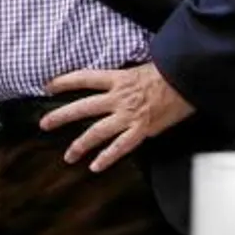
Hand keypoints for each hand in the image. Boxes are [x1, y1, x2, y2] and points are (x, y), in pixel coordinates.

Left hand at [42, 63, 194, 171]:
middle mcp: (119, 98)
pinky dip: (107, 158)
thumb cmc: (170, 71)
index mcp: (118, 79)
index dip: (64, 81)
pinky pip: (121, 147)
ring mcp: (129, 115)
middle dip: (60, 117)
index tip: (48, 87)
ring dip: (80, 145)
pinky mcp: (142, 129)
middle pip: (82, 108)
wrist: (191, 80)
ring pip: (97, 132)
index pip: (83, 78)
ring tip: (68, 156)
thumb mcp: (141, 68)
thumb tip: (112, 81)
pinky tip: (95, 166)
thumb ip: (123, 78)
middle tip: (44, 124)